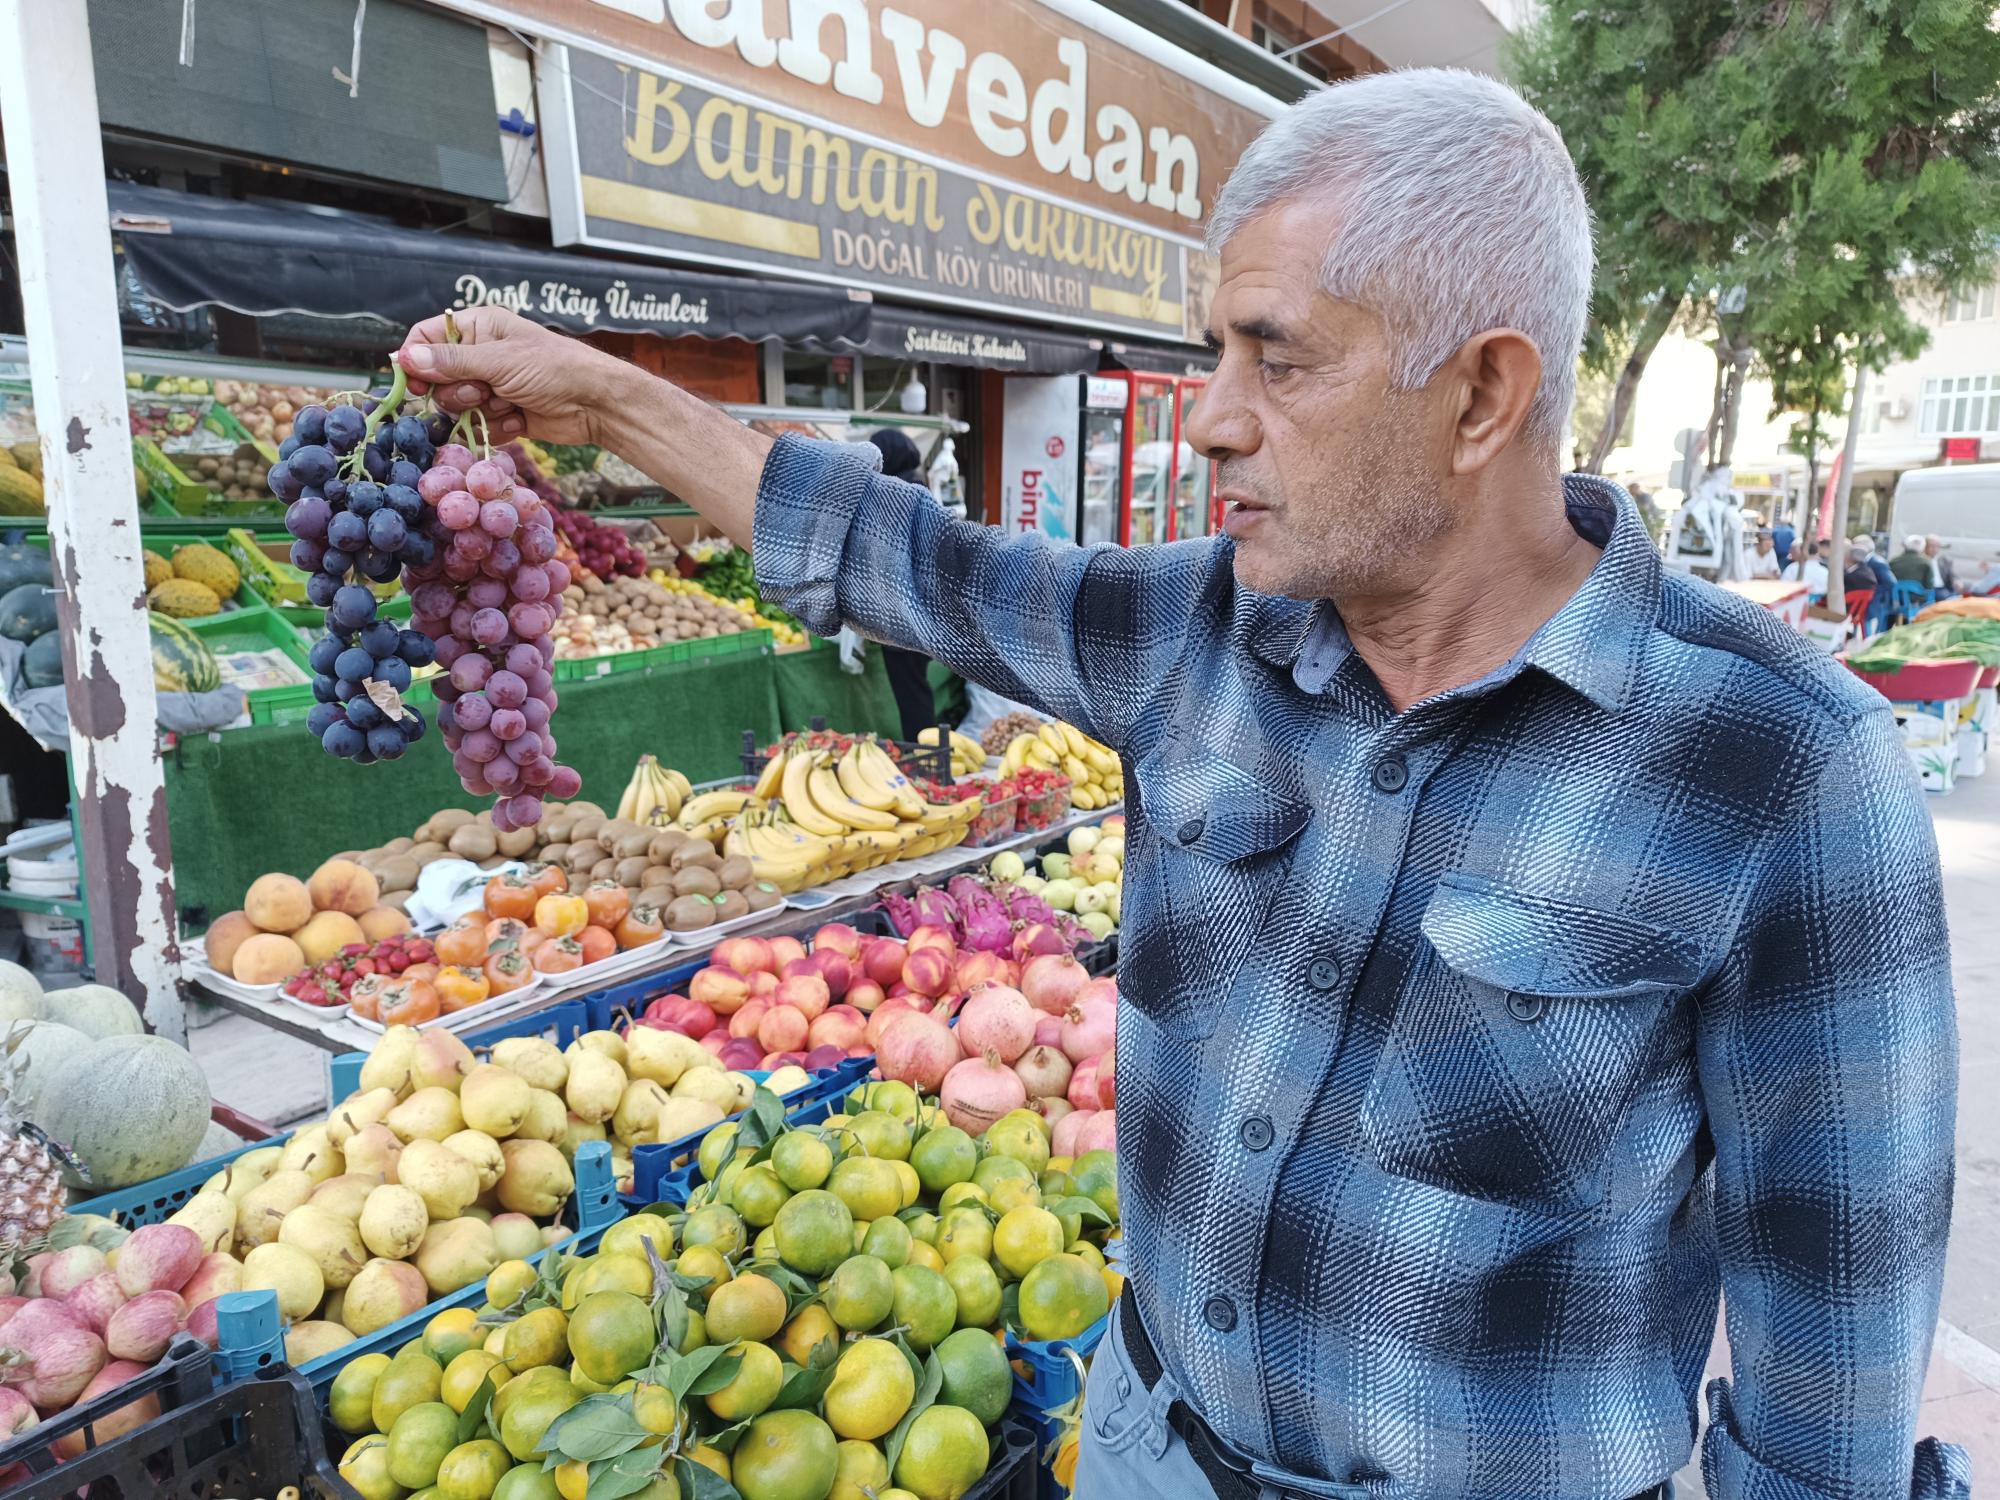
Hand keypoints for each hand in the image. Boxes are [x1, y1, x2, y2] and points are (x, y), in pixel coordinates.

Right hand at [395, 307, 627, 445]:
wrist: (595, 403)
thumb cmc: (554, 368)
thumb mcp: (499, 360)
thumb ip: (451, 362)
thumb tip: (405, 357)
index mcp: (478, 327)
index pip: (426, 337)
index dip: (416, 360)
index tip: (413, 382)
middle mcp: (480, 355)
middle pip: (437, 379)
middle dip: (458, 391)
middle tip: (481, 391)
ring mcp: (491, 386)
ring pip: (457, 407)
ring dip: (481, 410)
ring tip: (508, 402)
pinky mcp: (502, 414)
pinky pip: (479, 427)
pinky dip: (498, 427)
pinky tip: (521, 418)